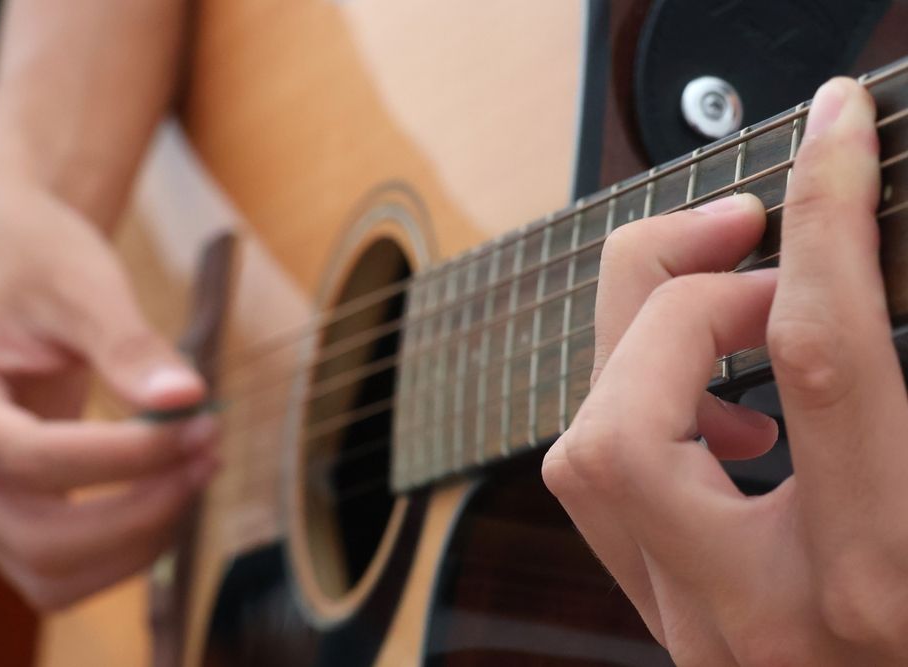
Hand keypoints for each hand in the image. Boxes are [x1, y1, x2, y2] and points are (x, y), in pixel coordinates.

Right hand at [0, 173, 219, 609]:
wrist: (6, 255)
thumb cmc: (34, 258)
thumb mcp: (83, 285)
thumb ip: (130, 347)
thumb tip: (188, 400)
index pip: (33, 459)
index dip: (127, 456)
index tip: (200, 423)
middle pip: (40, 539)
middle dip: (139, 510)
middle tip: (208, 450)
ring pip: (51, 572)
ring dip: (137, 541)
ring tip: (199, 471)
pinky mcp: (9, 506)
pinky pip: (62, 565)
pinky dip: (123, 547)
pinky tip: (172, 491)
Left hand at [543, 78, 899, 664]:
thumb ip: (895, 380)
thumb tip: (848, 274)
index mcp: (880, 578)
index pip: (822, 356)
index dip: (826, 220)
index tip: (835, 134)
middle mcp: (756, 613)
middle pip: (631, 418)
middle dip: (683, 292)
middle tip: (758, 241)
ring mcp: (693, 624)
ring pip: (584, 454)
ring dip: (641, 344)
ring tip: (734, 312)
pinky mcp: (668, 613)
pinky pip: (597, 487)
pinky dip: (633, 407)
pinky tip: (721, 408)